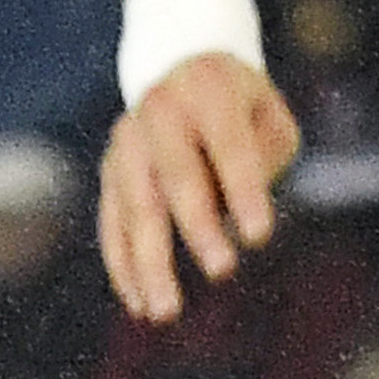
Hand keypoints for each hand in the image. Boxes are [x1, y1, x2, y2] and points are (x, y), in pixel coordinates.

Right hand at [99, 52, 299, 324]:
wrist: (181, 66)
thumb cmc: (243, 106)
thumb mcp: (269, 115)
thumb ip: (262, 157)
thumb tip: (233, 215)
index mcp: (209, 90)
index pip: (229, 146)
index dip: (244, 191)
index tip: (260, 238)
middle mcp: (160, 112)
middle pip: (176, 177)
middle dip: (199, 228)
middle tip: (223, 271)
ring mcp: (127, 142)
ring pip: (135, 208)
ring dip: (149, 262)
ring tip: (164, 312)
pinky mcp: (109, 170)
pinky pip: (112, 222)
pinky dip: (123, 263)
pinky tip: (138, 301)